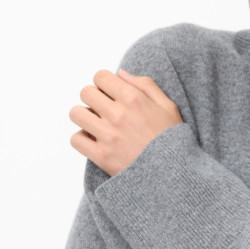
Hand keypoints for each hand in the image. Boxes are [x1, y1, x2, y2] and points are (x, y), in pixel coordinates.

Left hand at [69, 68, 183, 176]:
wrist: (173, 175)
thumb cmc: (172, 140)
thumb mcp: (168, 107)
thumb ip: (146, 85)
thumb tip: (120, 73)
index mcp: (134, 99)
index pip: (100, 77)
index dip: (104, 83)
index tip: (109, 93)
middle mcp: (118, 114)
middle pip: (85, 93)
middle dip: (93, 98)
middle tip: (103, 109)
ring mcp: (108, 136)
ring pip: (76, 114)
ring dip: (84, 117)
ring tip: (95, 124)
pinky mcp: (101, 156)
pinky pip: (76, 139)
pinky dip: (82, 139)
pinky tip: (95, 141)